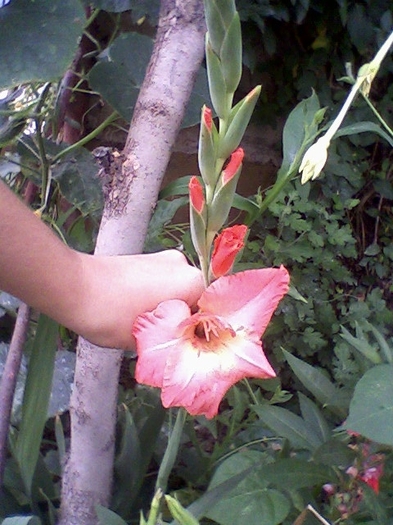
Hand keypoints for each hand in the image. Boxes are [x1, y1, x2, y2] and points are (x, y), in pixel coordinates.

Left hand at [74, 250, 203, 349]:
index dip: (206, 334)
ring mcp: (165, 259)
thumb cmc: (111, 315)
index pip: (215, 312)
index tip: (196, 351)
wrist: (72, 286)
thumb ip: (173, 344)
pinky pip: (165, 284)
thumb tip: (186, 352)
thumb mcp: (146, 339)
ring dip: (173, 312)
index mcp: (192, 282)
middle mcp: (184, 265)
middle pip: (198, 300)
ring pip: (180, 293)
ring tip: (156, 334)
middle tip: (176, 346)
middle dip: (188, 322)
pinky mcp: (147, 260)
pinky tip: (144, 317)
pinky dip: (160, 301)